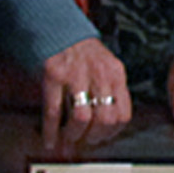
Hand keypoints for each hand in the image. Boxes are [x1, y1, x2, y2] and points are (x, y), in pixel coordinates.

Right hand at [35, 38, 132, 157]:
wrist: (62, 31)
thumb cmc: (86, 55)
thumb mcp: (107, 68)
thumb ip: (111, 92)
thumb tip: (107, 128)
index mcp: (116, 75)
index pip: (123, 114)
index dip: (112, 132)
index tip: (103, 138)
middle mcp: (100, 75)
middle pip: (104, 119)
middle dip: (94, 137)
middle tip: (86, 141)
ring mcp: (77, 75)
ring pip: (81, 118)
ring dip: (74, 135)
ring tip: (70, 138)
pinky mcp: (54, 76)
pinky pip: (54, 111)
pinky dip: (51, 131)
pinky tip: (50, 140)